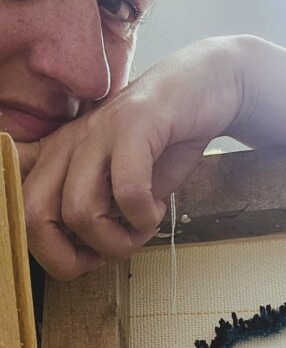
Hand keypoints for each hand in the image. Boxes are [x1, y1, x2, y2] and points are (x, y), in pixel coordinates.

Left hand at [20, 35, 285, 279]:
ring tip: (142, 227)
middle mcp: (66, 144)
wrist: (203, 88)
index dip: (49, 252)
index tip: (89, 257)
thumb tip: (81, 258)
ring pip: (78, 212)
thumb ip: (93, 212)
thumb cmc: (160, 147)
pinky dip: (144, 217)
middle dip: (68, 258)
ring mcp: (96, 133)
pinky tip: (157, 208)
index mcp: (55, 159)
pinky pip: (126, 191)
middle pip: (33, 216)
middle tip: (106, 256)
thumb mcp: (116, 184)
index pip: (20, 211)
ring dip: (117, 240)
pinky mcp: (132, 125)